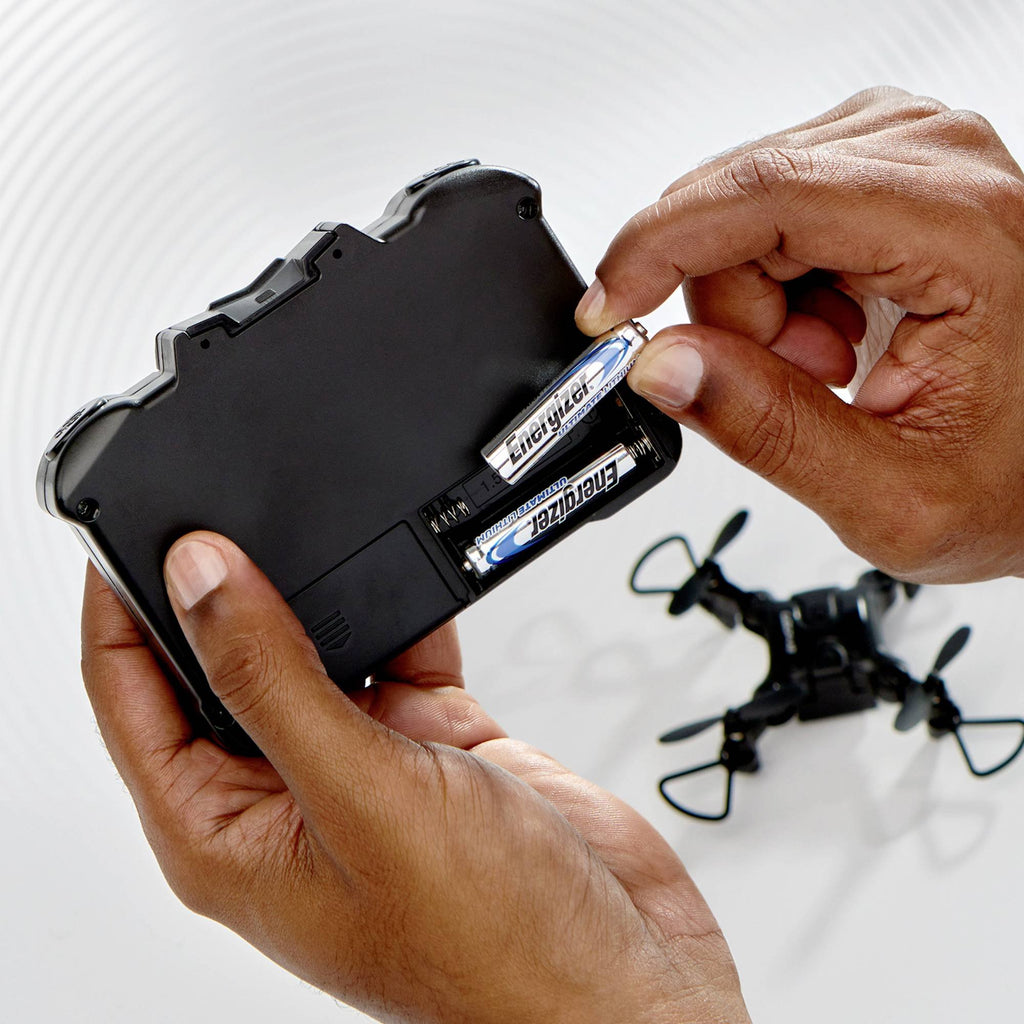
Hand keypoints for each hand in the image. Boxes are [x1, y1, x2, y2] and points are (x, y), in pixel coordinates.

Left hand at [82, 533, 749, 1023]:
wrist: (618, 972)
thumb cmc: (488, 948)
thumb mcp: (360, 798)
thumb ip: (275, 680)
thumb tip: (202, 580)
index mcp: (224, 829)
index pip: (130, 695)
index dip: (123, 604)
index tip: (141, 523)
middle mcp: (287, 793)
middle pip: (223, 662)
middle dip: (228, 588)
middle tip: (236, 511)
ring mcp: (363, 763)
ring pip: (318, 647)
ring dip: (327, 593)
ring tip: (327, 531)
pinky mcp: (431, 742)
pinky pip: (401, 649)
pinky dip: (407, 609)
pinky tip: (414, 576)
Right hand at [576, 86, 1023, 583]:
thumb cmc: (1018, 474)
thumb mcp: (888, 492)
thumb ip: (765, 430)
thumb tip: (659, 367)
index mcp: (962, 229)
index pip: (764, 194)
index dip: (658, 248)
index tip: (606, 309)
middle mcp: (942, 162)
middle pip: (743, 203)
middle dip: (733, 311)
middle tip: (802, 379)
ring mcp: (915, 156)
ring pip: (746, 207)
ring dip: (759, 304)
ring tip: (831, 364)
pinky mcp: (889, 168)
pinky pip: (772, 212)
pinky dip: (780, 287)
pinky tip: (835, 332)